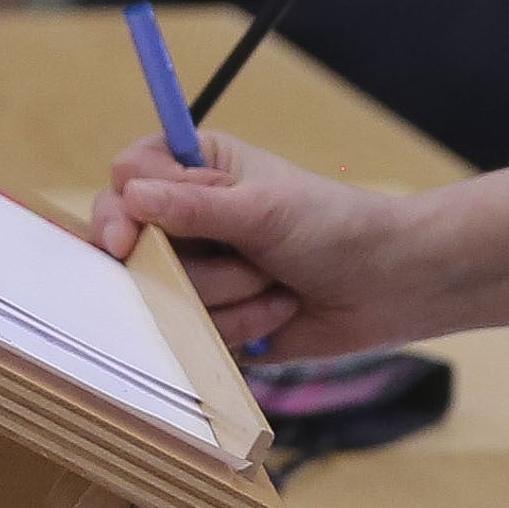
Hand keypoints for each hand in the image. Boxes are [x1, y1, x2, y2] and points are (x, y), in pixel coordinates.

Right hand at [93, 129, 414, 361]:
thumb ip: (197, 206)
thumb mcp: (265, 208)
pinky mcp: (211, 322)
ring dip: (229, 297)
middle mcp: (189, 220)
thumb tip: (132, 195)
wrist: (387, 286)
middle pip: (132, 248)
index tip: (126, 239)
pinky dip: (237, 329)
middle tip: (248, 264)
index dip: (121, 208)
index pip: (127, 178)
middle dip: (194, 266)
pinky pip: (190, 336)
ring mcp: (197, 274)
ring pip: (163, 298)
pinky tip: (277, 313)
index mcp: (199, 170)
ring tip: (276, 282)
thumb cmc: (335, 227)